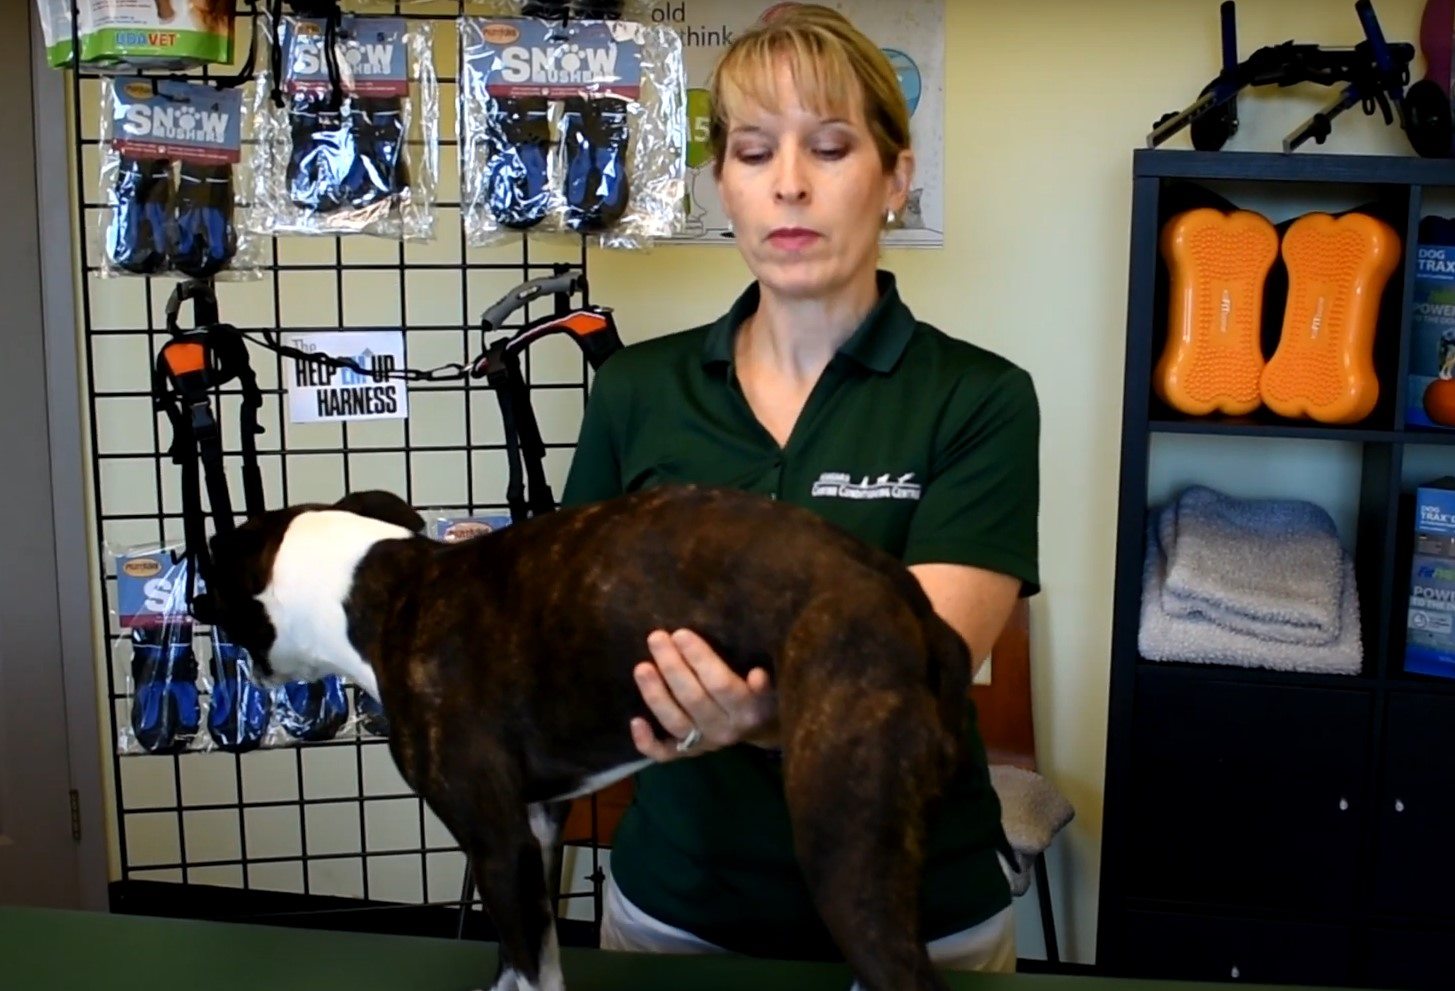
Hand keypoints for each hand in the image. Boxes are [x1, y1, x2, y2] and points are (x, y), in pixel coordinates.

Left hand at [630, 628, 776, 761]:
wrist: (763, 729)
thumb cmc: (761, 693)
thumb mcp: (772, 686)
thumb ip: (764, 684)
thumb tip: (757, 675)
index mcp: (748, 711)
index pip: (721, 684)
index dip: (699, 659)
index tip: (681, 634)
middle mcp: (725, 729)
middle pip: (693, 699)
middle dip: (672, 667)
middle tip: (656, 638)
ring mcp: (704, 743)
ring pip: (676, 722)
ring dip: (656, 694)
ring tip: (641, 667)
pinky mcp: (689, 753)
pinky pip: (664, 754)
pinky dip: (647, 742)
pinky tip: (635, 721)